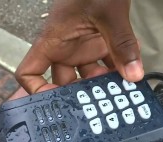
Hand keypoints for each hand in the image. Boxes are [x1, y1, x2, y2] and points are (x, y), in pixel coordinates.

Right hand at [15, 0, 143, 93]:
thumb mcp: (108, 14)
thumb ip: (122, 45)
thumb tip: (133, 76)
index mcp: (53, 41)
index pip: (29, 72)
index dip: (35, 91)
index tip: (56, 104)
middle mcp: (65, 47)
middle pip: (63, 82)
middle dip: (80, 94)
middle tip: (99, 103)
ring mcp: (82, 45)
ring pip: (88, 75)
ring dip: (103, 83)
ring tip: (119, 91)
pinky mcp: (99, 41)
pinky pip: (106, 62)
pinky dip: (117, 69)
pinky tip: (130, 73)